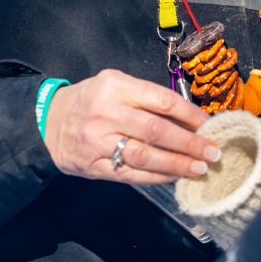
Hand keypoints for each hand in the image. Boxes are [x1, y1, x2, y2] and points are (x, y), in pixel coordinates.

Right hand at [42, 68, 219, 184]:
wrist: (48, 122)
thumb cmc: (90, 100)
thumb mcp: (114, 84)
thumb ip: (146, 97)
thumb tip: (189, 118)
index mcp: (115, 86)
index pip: (161, 100)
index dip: (189, 114)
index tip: (208, 124)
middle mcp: (106, 112)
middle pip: (156, 130)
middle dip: (189, 143)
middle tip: (212, 152)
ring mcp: (98, 141)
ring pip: (145, 155)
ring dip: (176, 164)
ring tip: (199, 168)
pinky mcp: (94, 165)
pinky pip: (131, 174)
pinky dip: (157, 177)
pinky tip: (174, 177)